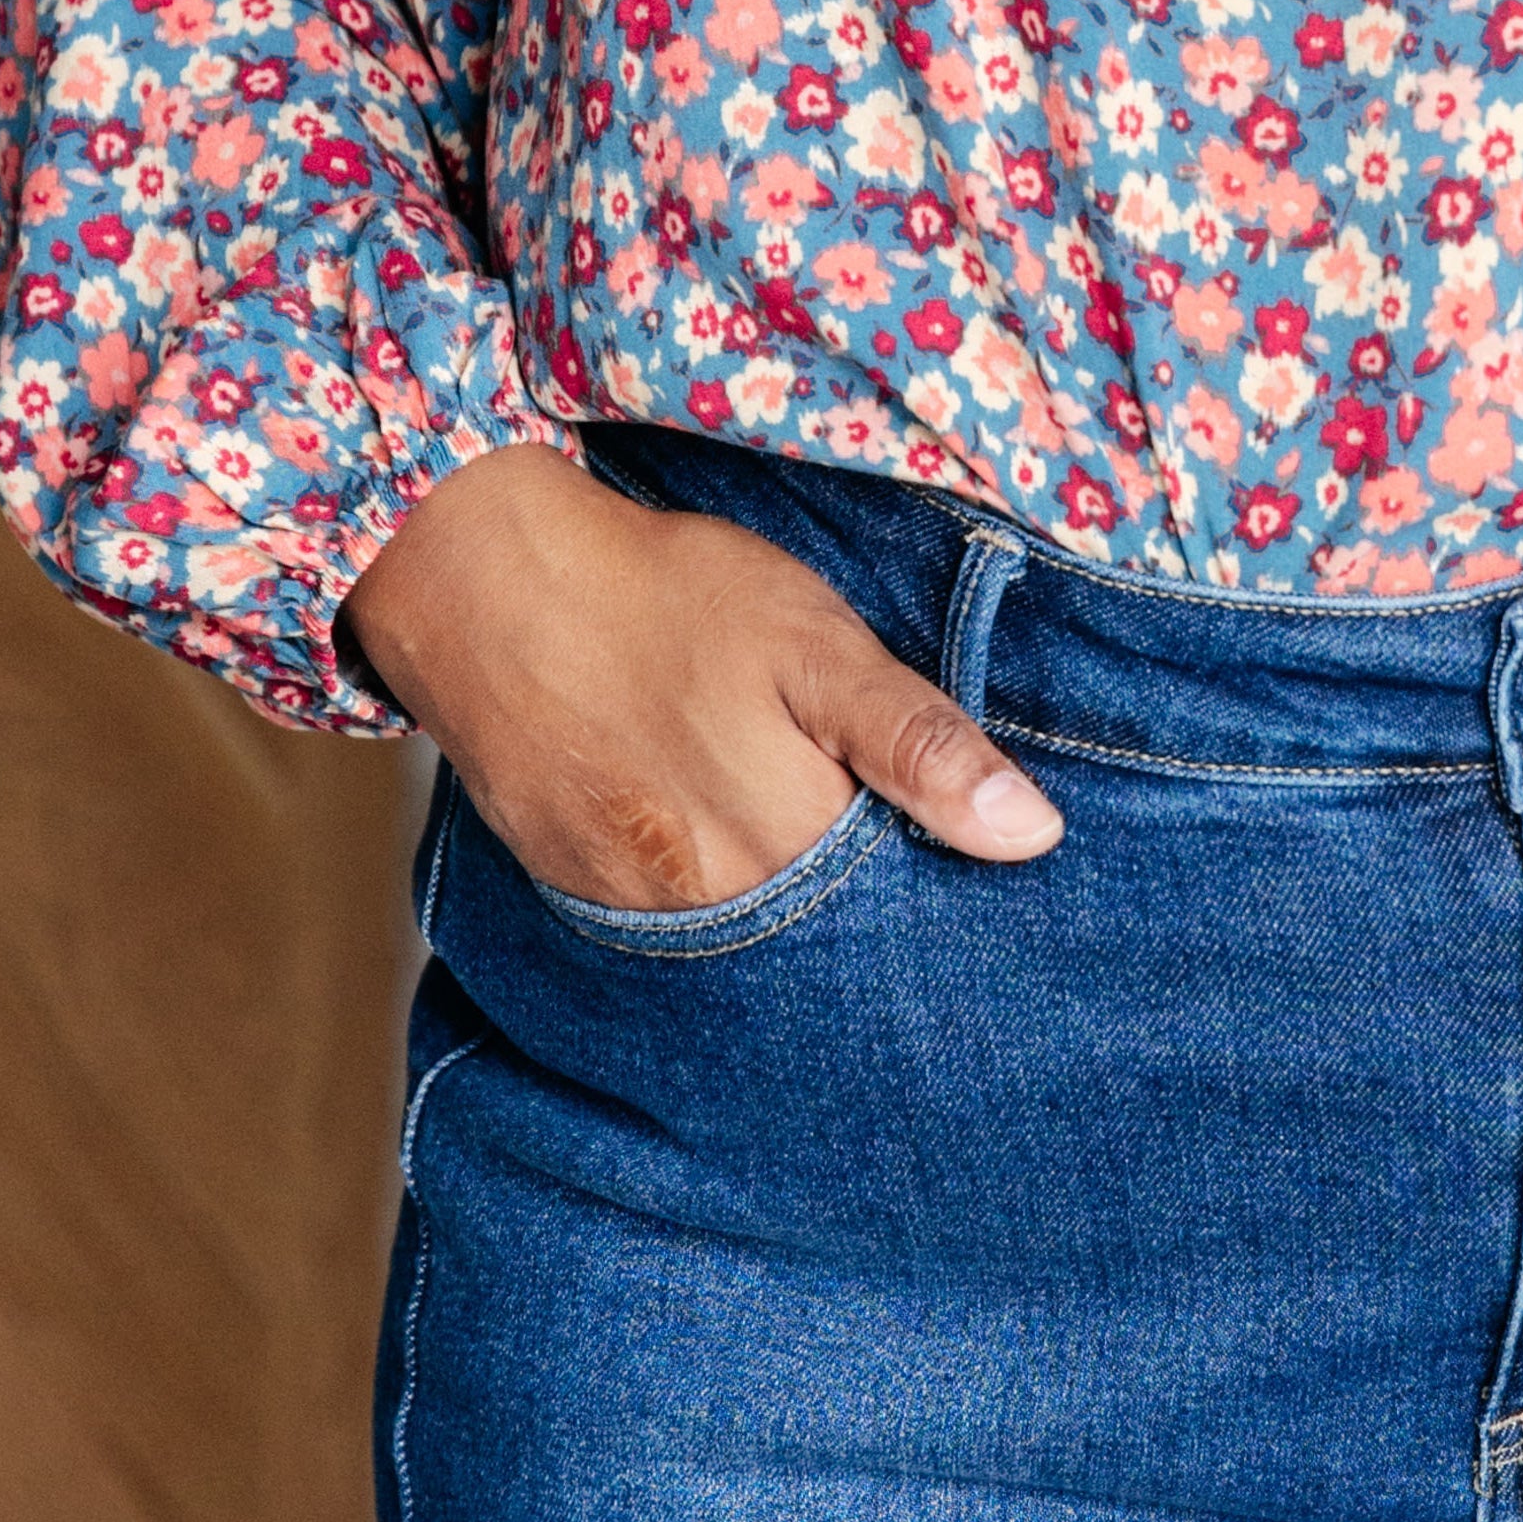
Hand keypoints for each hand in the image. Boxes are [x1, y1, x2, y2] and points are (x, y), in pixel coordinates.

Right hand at [340, 444, 1062, 903]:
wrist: (488, 584)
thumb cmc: (670, 597)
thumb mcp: (815, 644)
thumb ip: (920, 743)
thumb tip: (1034, 836)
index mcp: (787, 843)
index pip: (897, 912)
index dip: (936, 882)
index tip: (963, 860)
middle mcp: (709, 903)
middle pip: (818, 937)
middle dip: (862, 904)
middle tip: (870, 828)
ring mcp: (631, 904)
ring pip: (742, 933)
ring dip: (782, 899)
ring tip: (795, 824)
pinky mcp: (573, 884)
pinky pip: (664, 918)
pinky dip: (704, 887)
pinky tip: (715, 830)